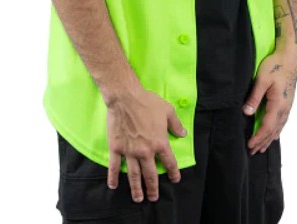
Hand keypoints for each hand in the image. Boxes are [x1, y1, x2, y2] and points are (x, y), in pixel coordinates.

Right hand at [105, 87, 185, 202]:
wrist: (125, 97)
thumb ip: (175, 124)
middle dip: (153, 188)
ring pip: (134, 175)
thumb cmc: (147, 101)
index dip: (173, 172)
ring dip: (136, 188)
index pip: (169, 162)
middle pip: (151, 174)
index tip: (175, 179)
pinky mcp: (116, 148)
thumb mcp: (167, 110)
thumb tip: (183, 134)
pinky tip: (113, 186)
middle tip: (153, 197)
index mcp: (160, 142)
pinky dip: (113, 177)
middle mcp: (146, 151)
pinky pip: (115, 166)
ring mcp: (130, 151)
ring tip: (138, 198)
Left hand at [243, 47, 296, 154]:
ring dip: (269, 138)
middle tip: (253, 151)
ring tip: (262, 147)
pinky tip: (274, 133)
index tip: (250, 145)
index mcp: (278, 104)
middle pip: (273, 130)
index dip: (258, 137)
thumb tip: (246, 113)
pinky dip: (276, 131)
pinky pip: (282, 122)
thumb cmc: (276, 66)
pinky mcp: (288, 102)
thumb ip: (254, 97)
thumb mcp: (262, 80)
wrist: (291, 57)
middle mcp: (285, 108)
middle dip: (263, 141)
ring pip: (278, 127)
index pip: (267, 126)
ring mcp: (288, 106)